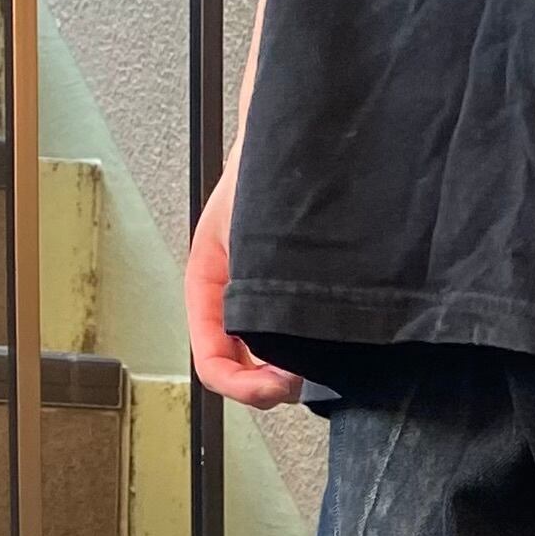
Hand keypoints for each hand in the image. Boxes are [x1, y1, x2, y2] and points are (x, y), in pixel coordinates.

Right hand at [187, 161, 301, 406]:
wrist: (297, 149)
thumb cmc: (266, 176)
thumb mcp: (246, 231)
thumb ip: (248, 285)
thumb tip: (267, 342)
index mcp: (207, 285)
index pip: (212, 362)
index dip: (243, 387)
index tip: (277, 386)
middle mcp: (230, 301)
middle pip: (239, 372)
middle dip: (269, 385)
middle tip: (301, 381)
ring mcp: (258, 304)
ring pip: (264, 364)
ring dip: (289, 373)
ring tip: (316, 365)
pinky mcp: (288, 303)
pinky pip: (290, 346)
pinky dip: (306, 357)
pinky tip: (327, 348)